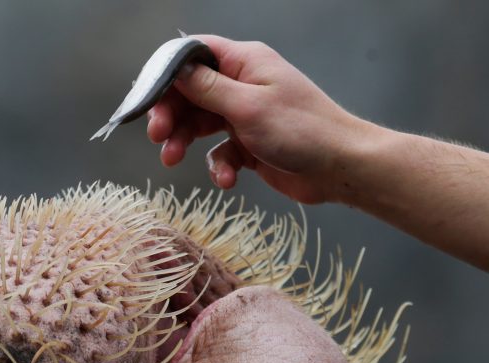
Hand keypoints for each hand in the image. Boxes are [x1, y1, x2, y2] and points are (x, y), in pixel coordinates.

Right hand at [146, 35, 369, 204]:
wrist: (340, 168)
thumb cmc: (301, 130)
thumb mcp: (247, 106)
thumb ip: (207, 89)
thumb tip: (175, 71)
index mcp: (244, 62)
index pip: (194, 55)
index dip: (167, 74)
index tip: (147, 99)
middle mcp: (243, 84)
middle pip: (191, 92)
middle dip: (171, 114)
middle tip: (157, 136)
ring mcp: (246, 115)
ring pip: (200, 123)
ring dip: (185, 141)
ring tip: (173, 159)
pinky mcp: (250, 145)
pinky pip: (221, 152)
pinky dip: (219, 166)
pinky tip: (227, 180)